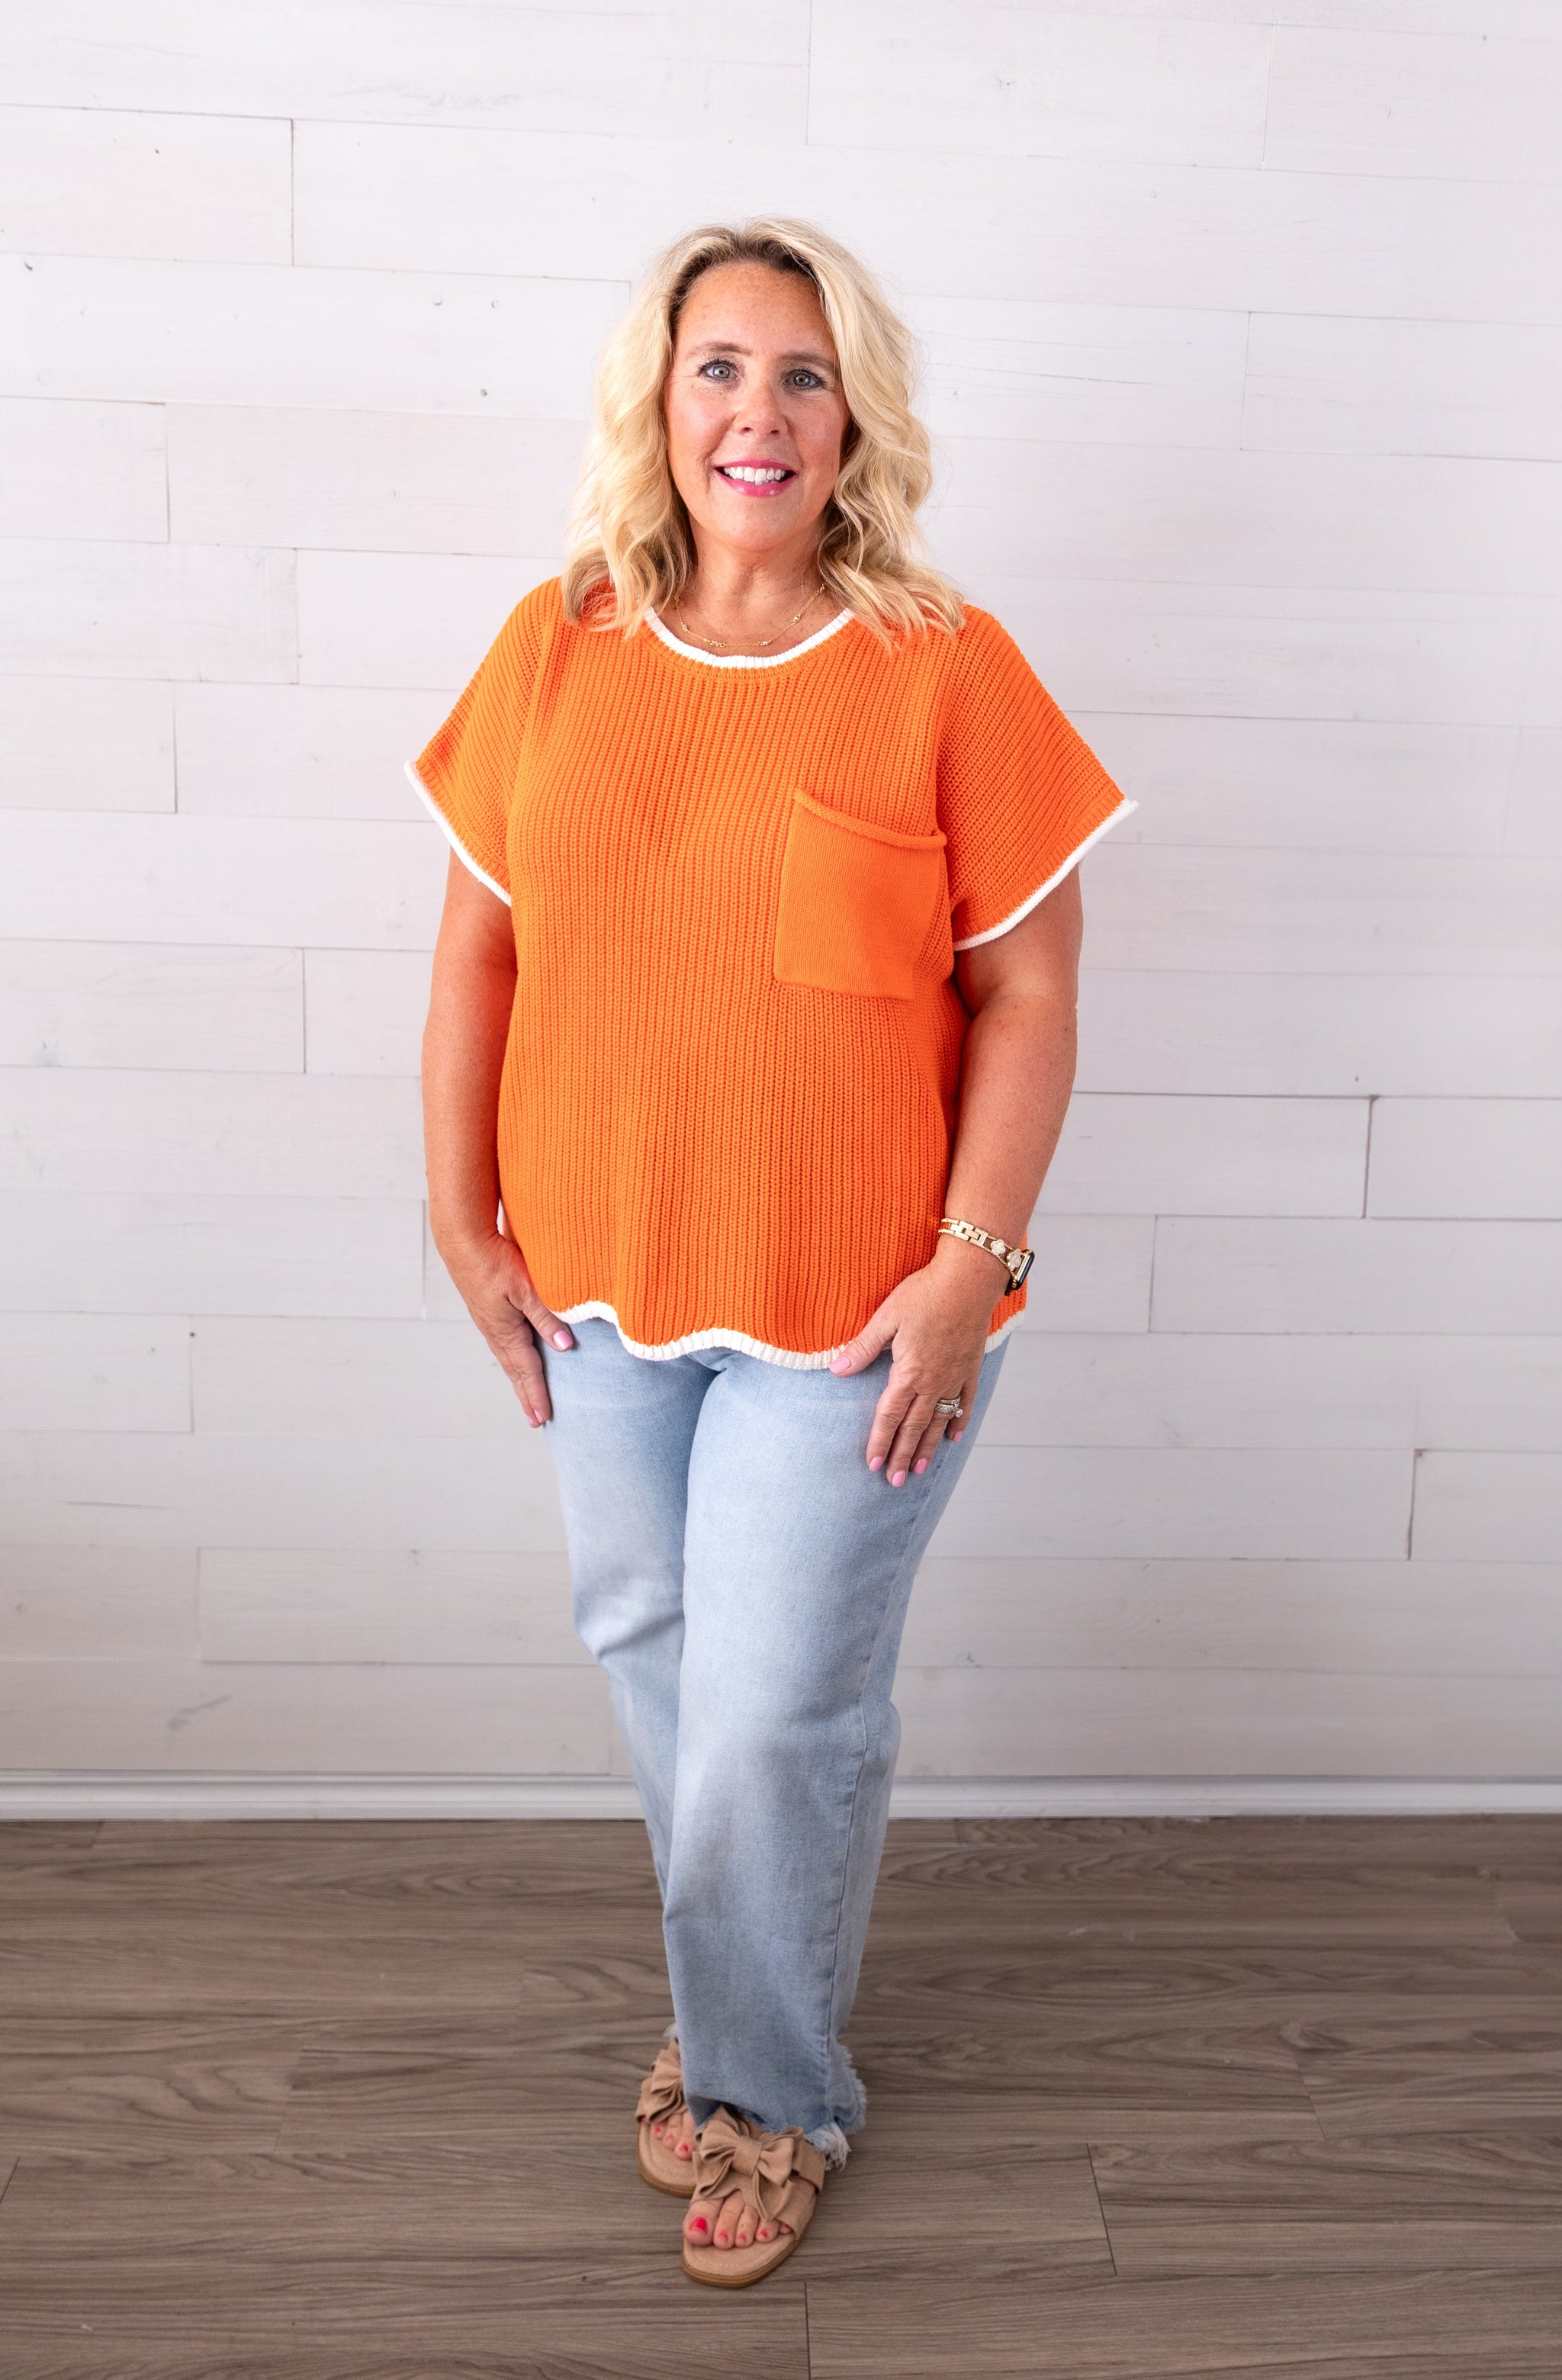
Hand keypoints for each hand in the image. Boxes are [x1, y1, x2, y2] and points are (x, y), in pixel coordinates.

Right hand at [440, 1232, 573, 1426]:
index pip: (526, 1369)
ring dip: (519, 1377)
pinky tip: (516, 1354)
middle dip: (527, 1394)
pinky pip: (502, 1341)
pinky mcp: (486, 1307)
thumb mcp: (525, 1288)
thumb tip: (565, 1346)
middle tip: (536, 1419)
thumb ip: (546, 1316)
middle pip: (514, 1370)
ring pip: (507, 1356)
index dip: (536, 1394)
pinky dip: (512, 1356)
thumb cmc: (493, 1260)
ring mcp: (488, 1319)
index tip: (544, 1418)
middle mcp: (494, 1330)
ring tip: (528, 1393)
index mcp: (505, 1330)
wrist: (461, 1238)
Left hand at [828, 1240, 1001, 1482]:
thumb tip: (836, 1371)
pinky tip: (954, 1437)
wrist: (969, 1279)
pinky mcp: (971, 1368)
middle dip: (901, 1456)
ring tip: (918, 1470)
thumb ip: (862, 1348)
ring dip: (928, 1448)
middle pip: (914, 1427)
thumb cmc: (925, 1294)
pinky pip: (965, 1403)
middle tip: (893, 1481)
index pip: (889, 1416)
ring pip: (939, 1422)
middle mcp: (933, 1382)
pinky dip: (959, 1421)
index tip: (872, 1464)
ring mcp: (955, 1378)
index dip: (879, 1441)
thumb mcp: (886, 1318)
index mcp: (909, 1372)